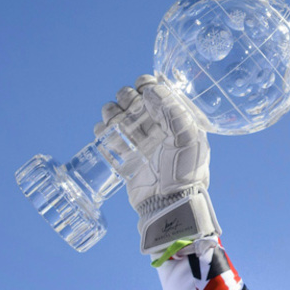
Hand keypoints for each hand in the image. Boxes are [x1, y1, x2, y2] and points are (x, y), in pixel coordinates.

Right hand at [96, 76, 219, 256]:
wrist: (169, 204)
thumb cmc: (184, 170)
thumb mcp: (186, 136)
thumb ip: (171, 109)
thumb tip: (150, 89)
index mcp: (177, 118)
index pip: (159, 91)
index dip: (148, 85)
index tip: (142, 88)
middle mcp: (159, 126)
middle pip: (134, 99)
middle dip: (126, 97)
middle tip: (128, 106)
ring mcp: (141, 141)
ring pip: (118, 115)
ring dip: (111, 112)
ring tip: (112, 120)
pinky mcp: (126, 156)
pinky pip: (108, 137)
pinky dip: (102, 131)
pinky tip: (103, 133)